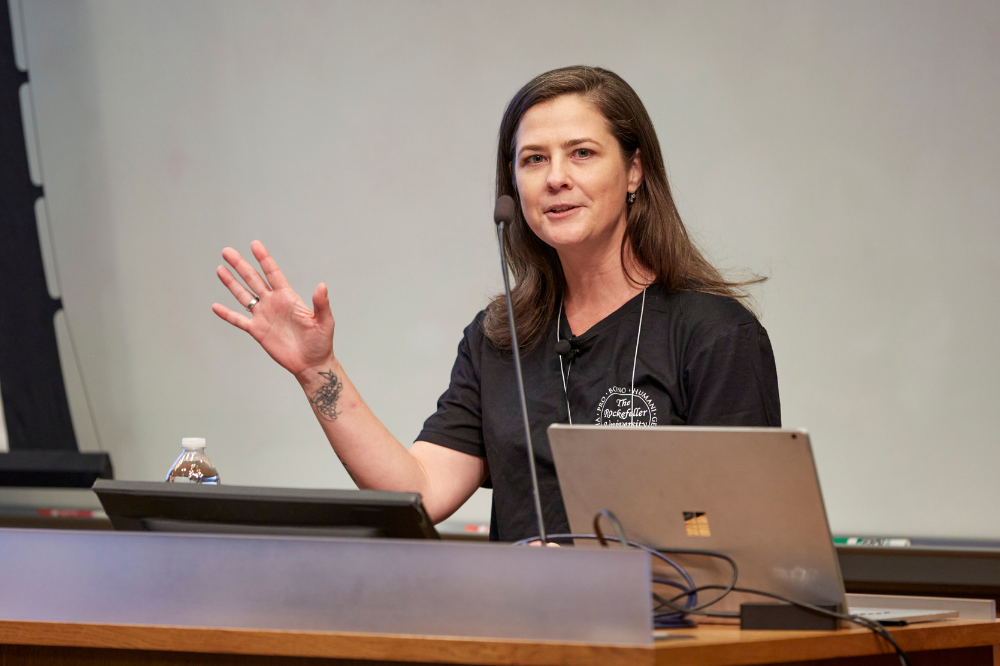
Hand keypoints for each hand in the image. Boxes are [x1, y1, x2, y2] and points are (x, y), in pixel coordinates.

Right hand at [212, 240, 334, 378]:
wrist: (311, 363)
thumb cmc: (321, 342)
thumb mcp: (324, 321)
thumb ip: (321, 303)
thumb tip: (322, 286)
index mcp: (288, 297)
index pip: (273, 273)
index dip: (264, 259)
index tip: (254, 244)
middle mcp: (273, 303)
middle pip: (253, 280)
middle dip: (241, 265)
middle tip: (227, 251)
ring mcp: (264, 316)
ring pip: (244, 295)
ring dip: (231, 283)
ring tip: (220, 269)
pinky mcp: (257, 331)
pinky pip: (238, 320)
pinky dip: (226, 314)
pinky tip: (215, 306)